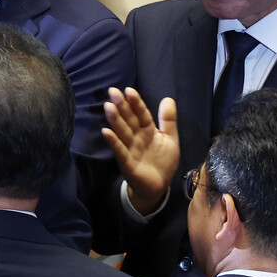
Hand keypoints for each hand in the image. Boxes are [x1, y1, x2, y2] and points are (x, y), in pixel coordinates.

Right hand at [102, 87, 178, 214]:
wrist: (158, 186)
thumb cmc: (163, 162)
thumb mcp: (170, 139)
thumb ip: (168, 120)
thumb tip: (168, 98)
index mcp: (148, 130)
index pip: (141, 113)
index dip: (136, 103)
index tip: (129, 90)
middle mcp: (137, 137)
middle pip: (129, 119)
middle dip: (122, 106)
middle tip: (113, 91)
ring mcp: (130, 148)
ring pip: (122, 132)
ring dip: (115, 120)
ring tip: (108, 107)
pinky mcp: (127, 162)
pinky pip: (120, 150)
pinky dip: (113, 141)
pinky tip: (106, 132)